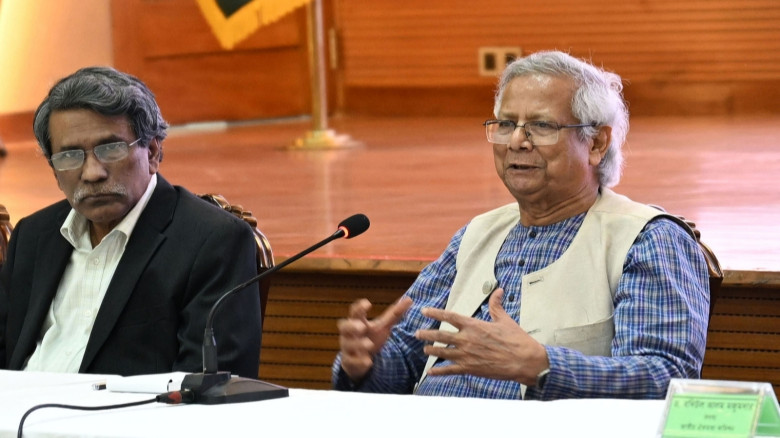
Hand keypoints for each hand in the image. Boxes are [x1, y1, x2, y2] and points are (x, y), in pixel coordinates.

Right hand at [337, 296, 412, 380]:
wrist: (360, 359)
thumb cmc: (371, 337)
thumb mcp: (383, 326)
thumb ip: (394, 314)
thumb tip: (409, 299)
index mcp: (358, 322)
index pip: (355, 312)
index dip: (359, 307)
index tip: (367, 303)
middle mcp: (350, 334)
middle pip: (344, 326)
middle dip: (352, 326)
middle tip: (362, 327)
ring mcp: (348, 348)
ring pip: (348, 344)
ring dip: (358, 344)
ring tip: (368, 345)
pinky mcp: (349, 362)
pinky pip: (351, 361)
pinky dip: (359, 361)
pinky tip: (368, 362)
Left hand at [415, 288, 548, 385]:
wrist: (525, 361)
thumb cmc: (516, 340)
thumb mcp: (505, 320)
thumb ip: (496, 305)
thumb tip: (498, 290)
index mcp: (474, 326)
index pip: (450, 317)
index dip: (435, 313)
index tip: (424, 311)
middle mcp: (467, 340)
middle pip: (440, 335)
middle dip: (427, 334)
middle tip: (417, 333)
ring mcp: (467, 355)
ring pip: (442, 353)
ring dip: (431, 351)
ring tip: (424, 349)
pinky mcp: (470, 369)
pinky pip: (450, 370)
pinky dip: (439, 371)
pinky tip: (431, 372)